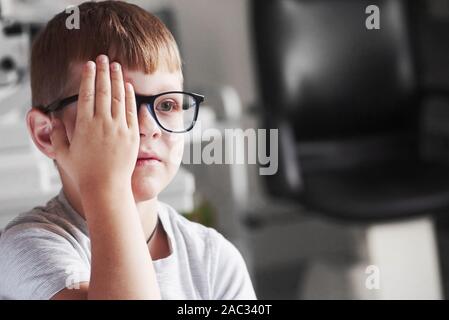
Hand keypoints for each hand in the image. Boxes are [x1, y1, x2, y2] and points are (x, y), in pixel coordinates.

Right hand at [50, 55, 138, 193]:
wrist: (107, 187)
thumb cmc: (84, 173)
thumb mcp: (64, 154)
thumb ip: (58, 134)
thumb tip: (54, 118)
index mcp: (85, 126)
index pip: (87, 94)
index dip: (89, 77)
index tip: (90, 65)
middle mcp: (103, 124)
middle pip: (103, 91)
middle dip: (103, 72)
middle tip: (103, 58)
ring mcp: (119, 129)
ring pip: (118, 97)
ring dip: (117, 79)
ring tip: (116, 66)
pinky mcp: (131, 135)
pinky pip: (130, 111)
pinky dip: (129, 96)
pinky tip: (128, 86)